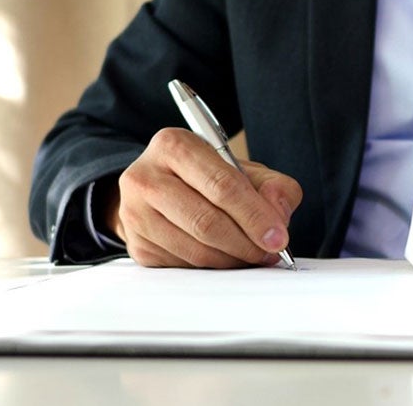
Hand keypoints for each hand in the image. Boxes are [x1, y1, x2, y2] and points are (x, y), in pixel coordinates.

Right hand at [102, 128, 302, 267]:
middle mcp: (145, 177)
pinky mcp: (137, 245)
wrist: (160, 189)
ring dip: (233, 259)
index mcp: (174, 145)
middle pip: (206, 222)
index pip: (221, 185)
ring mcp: (135, 214)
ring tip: (252, 255)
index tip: (278, 237)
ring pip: (196, 250)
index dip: (255, 215)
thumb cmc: (205, 178)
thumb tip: (278, 215)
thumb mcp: (243, 169)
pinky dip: (213, 267)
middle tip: (270, 253)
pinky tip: (226, 257)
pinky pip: (184, 266)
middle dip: (246, 243)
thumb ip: (273, 186)